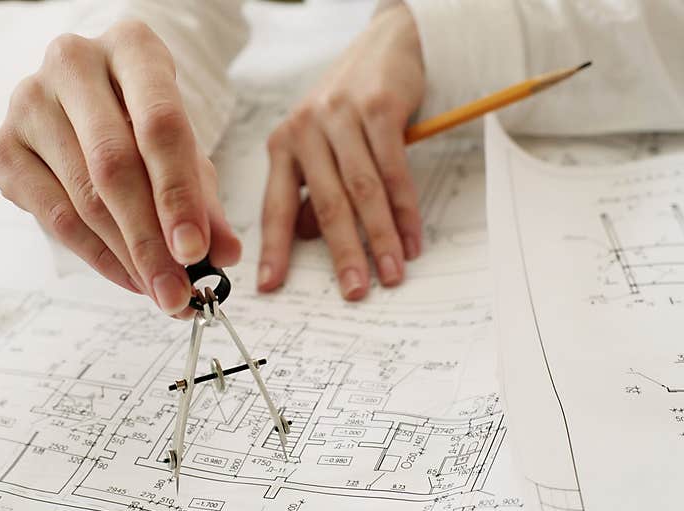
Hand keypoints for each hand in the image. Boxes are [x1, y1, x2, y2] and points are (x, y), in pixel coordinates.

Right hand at [0, 21, 240, 315]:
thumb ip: (204, 199)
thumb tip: (226, 254)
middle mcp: (72, 63)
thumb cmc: (141, 123)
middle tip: (177, 291)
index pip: (160, 125)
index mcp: (131, 48)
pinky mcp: (2, 145)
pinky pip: (54, 217)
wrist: (88, 103)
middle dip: (151, 241)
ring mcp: (28, 101)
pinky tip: (127, 276)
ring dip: (127, 258)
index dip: (178, 194)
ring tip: (160, 290)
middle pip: (114, 167)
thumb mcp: (183, 150)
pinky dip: (96, 256)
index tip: (196, 251)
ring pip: (84, 199)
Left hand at [259, 3, 423, 299]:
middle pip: (326, 205)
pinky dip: (405, 209)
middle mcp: (305, 130)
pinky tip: (412, 238)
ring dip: (380, 239)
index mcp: (282, 145)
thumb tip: (310, 237)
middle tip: (353, 293)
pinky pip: (394, 170)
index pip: (275, 206)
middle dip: (342, 255)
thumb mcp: (320, 144)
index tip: (271, 287)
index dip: (275, 249)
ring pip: (362, 191)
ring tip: (392, 274)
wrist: (384, 45)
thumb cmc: (348, 106)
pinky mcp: (378, 109)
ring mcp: (341, 117)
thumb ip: (313, 188)